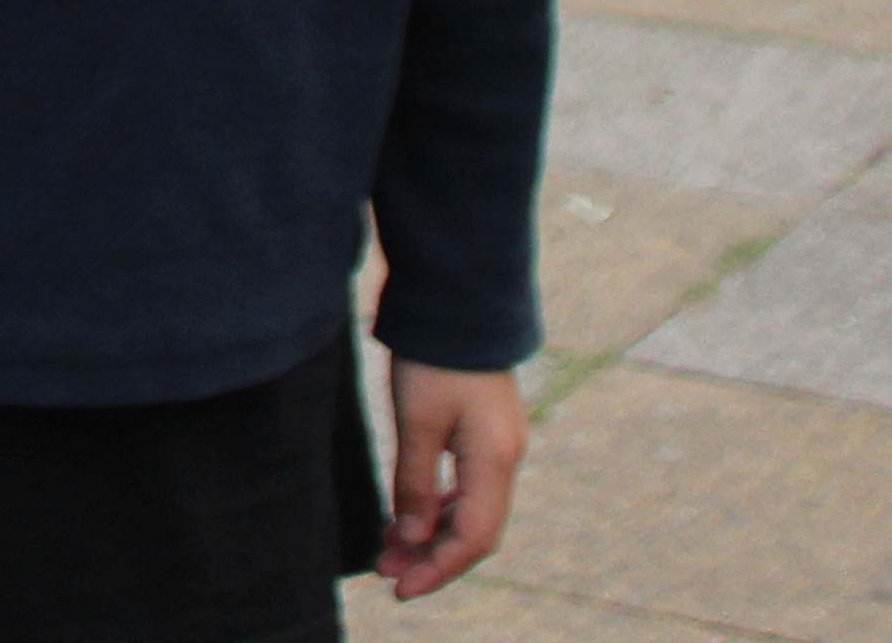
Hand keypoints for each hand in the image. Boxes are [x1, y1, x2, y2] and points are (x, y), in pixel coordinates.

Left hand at [377, 358, 524, 598]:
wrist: (457, 303)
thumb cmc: (435, 358)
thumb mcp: (416, 420)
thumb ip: (413, 482)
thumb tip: (410, 538)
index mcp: (496, 460)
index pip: (474, 538)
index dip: (438, 568)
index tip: (401, 588)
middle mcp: (505, 459)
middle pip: (474, 530)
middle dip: (431, 556)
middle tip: (386, 573)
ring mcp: (498, 446)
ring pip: (469, 509)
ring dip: (431, 532)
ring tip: (388, 550)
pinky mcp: (484, 433)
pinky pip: (465, 486)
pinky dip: (437, 506)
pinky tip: (408, 514)